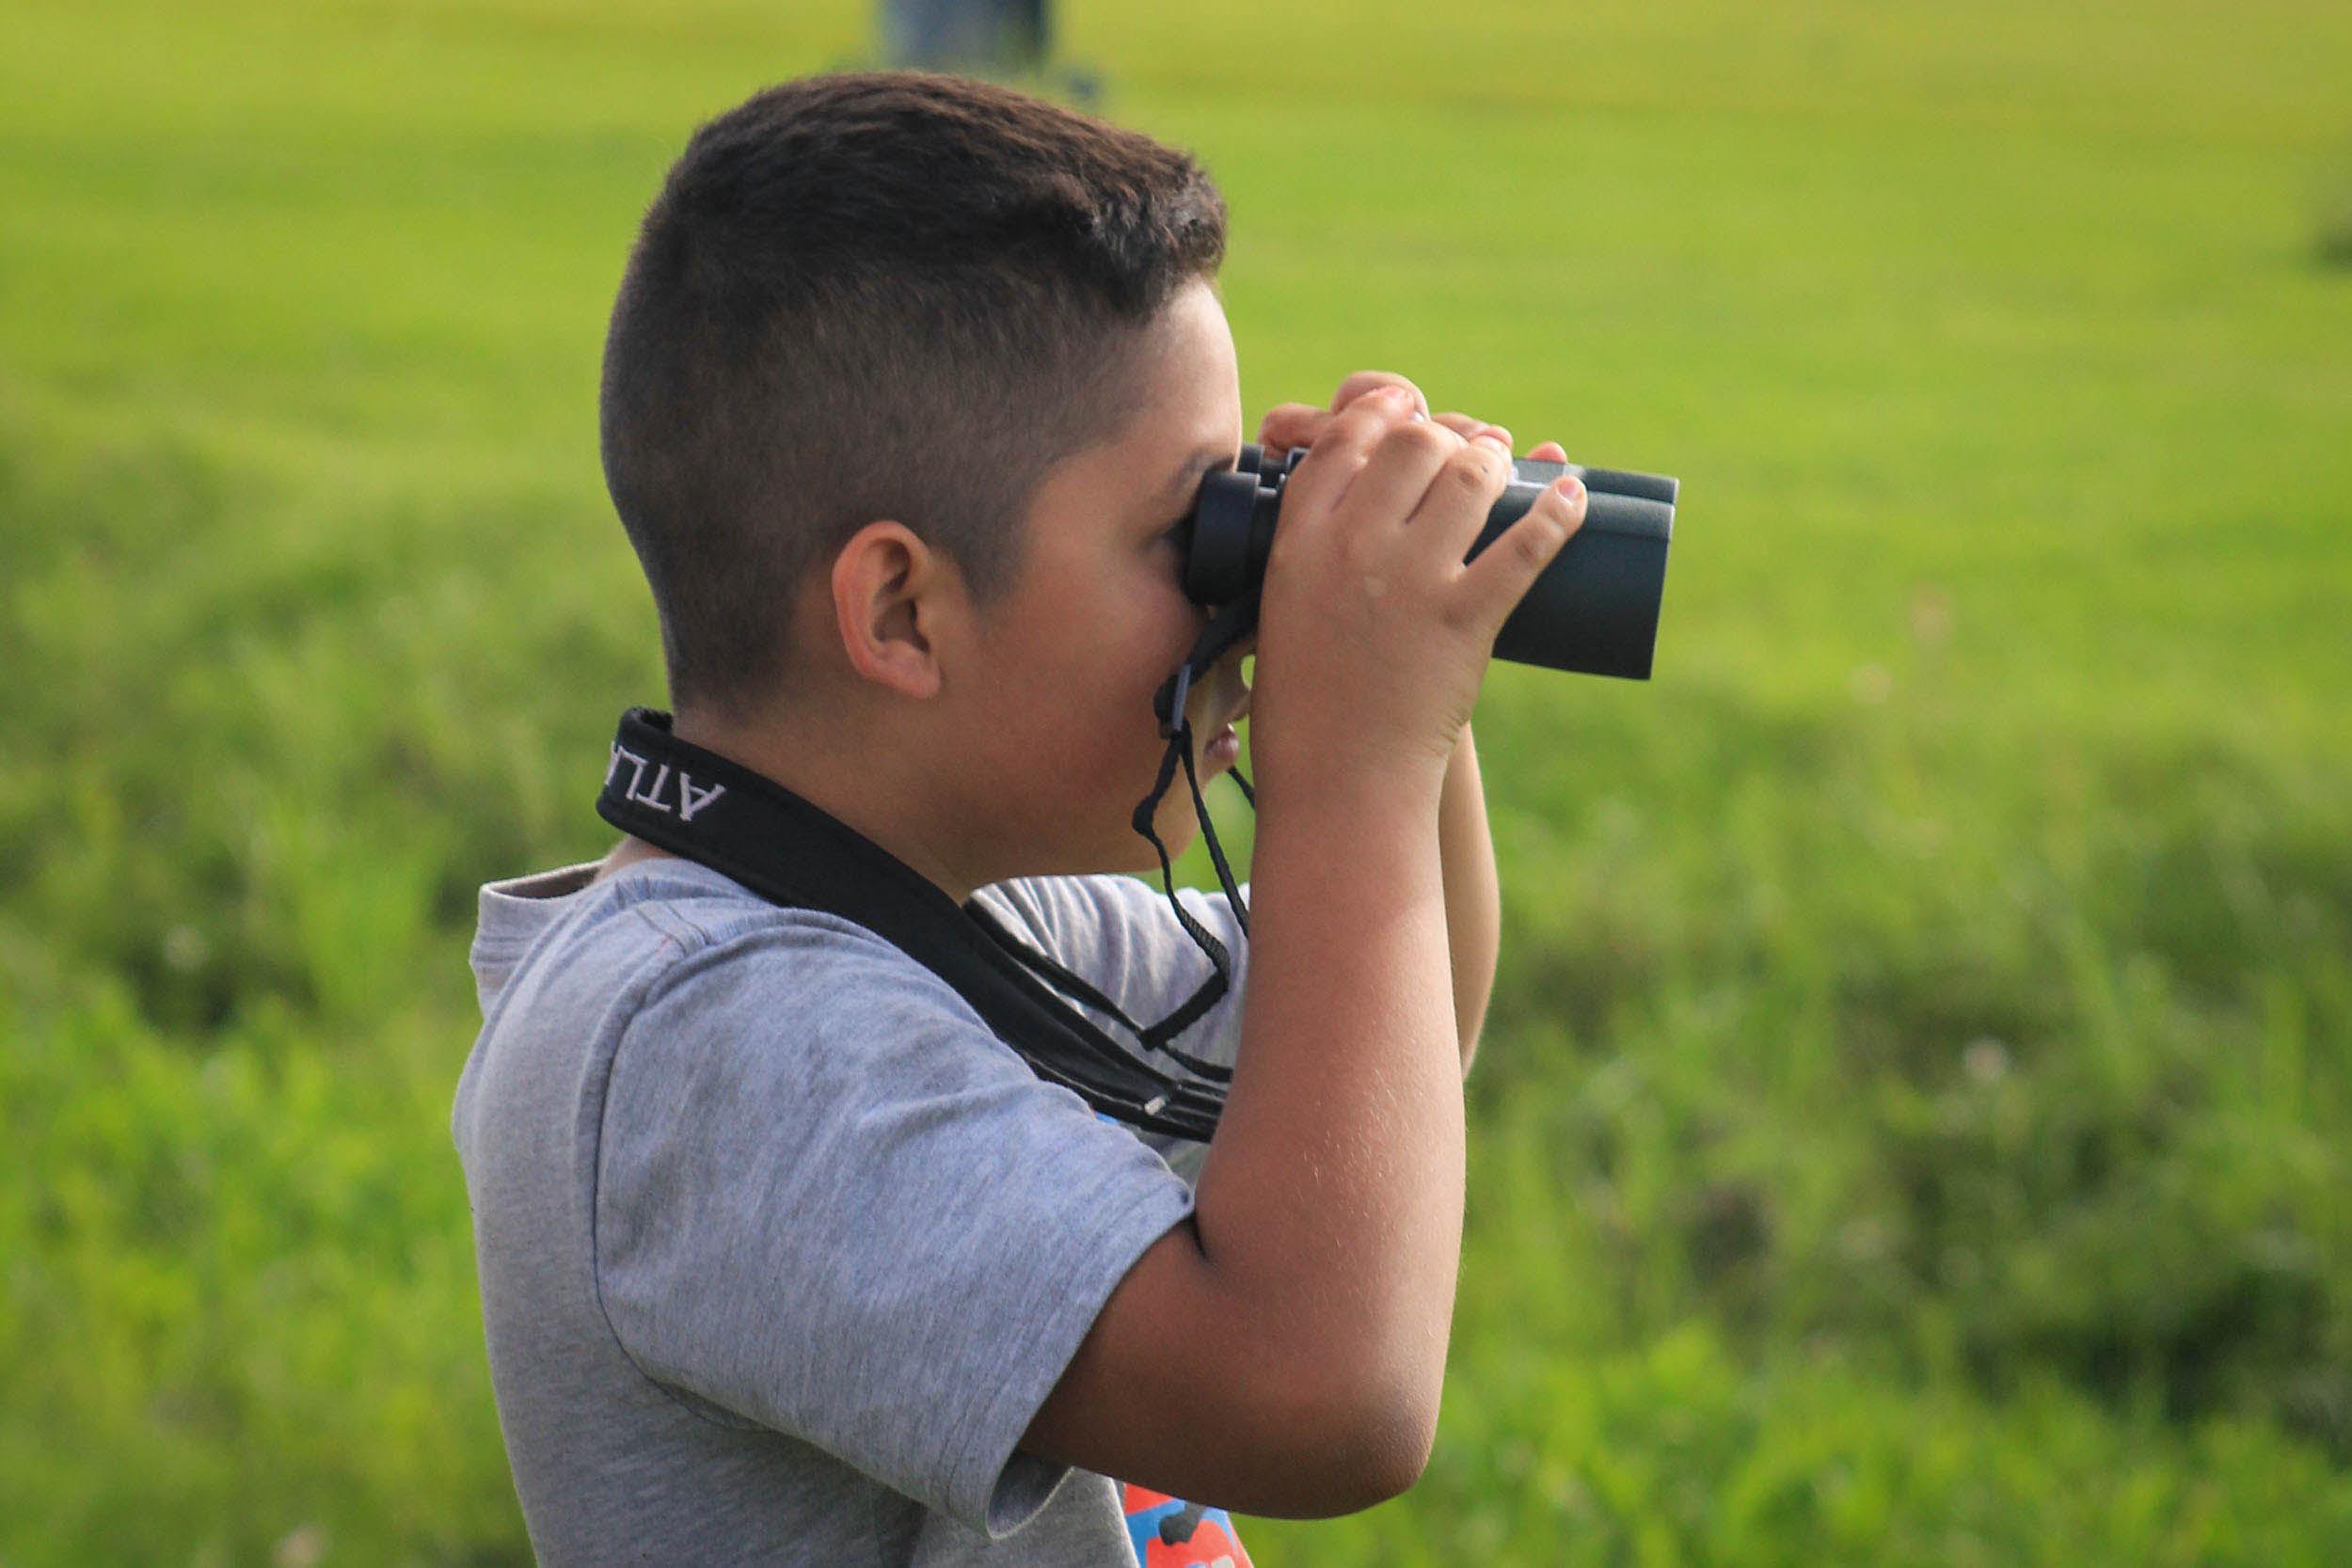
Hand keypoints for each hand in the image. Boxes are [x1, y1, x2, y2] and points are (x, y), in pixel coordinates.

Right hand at [1246, 380, 1587, 803]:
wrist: (1338, 781)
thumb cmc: (1308, 703)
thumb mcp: (1284, 610)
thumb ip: (1313, 556)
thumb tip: (1361, 511)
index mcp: (1298, 541)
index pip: (1346, 439)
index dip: (1383, 412)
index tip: (1407, 411)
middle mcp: (1351, 547)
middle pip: (1413, 443)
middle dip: (1447, 435)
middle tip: (1466, 448)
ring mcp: (1410, 580)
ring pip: (1469, 476)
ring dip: (1496, 459)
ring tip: (1506, 464)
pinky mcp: (1463, 619)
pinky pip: (1524, 544)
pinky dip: (1558, 512)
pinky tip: (1573, 495)